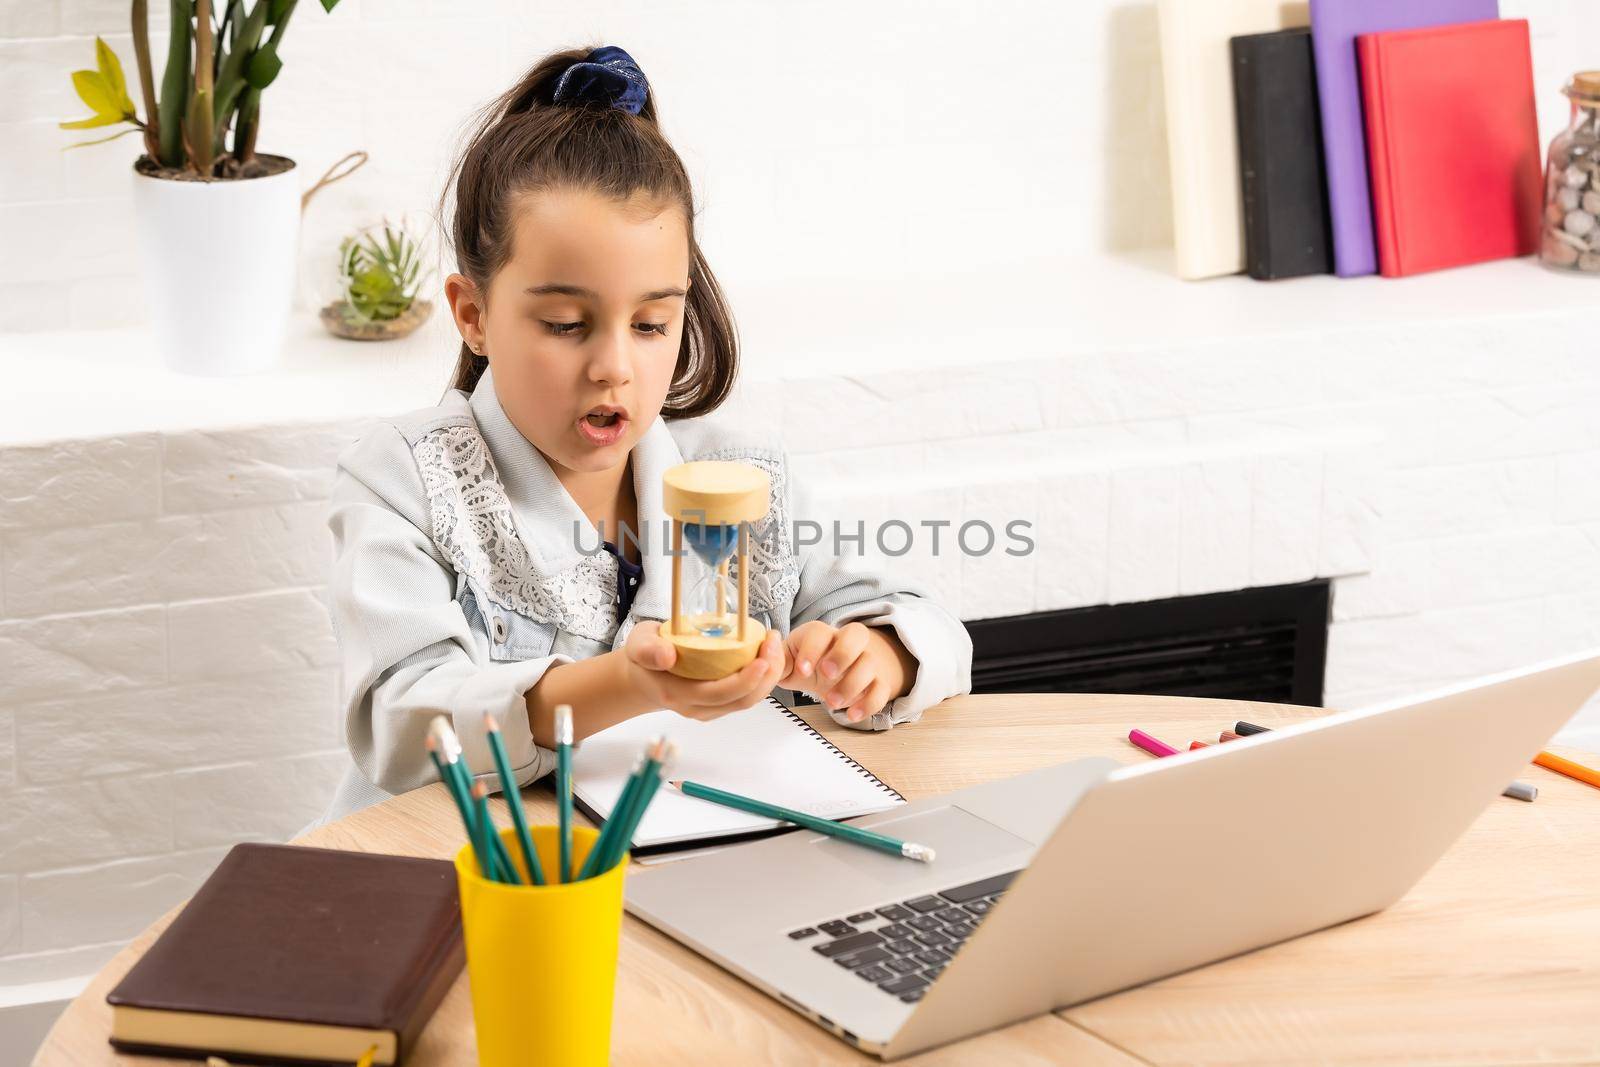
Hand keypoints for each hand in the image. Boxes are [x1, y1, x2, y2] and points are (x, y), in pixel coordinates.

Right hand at [622, 621, 788, 721]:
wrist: (641, 676)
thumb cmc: (644, 655)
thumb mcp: (638, 644)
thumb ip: (649, 649)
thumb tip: (667, 655)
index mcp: (678, 693)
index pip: (719, 694)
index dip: (746, 680)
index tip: (762, 657)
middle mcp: (696, 707)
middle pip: (741, 700)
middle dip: (766, 674)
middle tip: (774, 642)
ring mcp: (708, 708)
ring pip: (748, 701)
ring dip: (768, 676)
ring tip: (774, 645)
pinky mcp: (717, 704)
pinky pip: (746, 696)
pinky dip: (762, 678)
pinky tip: (766, 655)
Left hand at [779, 621, 910, 722]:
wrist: (835, 672)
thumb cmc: (808, 664)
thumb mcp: (789, 662)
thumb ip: (777, 661)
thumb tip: (766, 654)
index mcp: (821, 634)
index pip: (820, 632)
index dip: (812, 649)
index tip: (802, 670)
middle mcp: (847, 642)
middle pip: (857, 633)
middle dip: (842, 654)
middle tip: (826, 675)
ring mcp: (865, 661)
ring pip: (870, 663)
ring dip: (852, 684)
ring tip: (832, 703)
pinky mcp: (877, 682)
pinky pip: (882, 690)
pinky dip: (869, 704)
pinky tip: (851, 714)